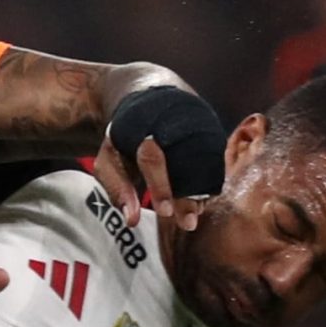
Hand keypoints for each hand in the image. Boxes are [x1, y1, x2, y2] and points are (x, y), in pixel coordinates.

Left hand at [90, 133, 207, 232]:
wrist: (152, 103)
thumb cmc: (126, 140)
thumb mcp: (109, 161)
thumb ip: (117, 189)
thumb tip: (131, 221)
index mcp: (140, 128)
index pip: (151, 158)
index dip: (160, 187)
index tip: (165, 212)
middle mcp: (171, 124)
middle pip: (184, 165)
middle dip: (186, 198)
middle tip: (187, 223)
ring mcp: (194, 128)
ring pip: (204, 166)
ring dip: (200, 196)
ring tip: (191, 216)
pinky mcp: (211, 134)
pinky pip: (216, 164)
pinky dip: (208, 186)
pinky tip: (198, 202)